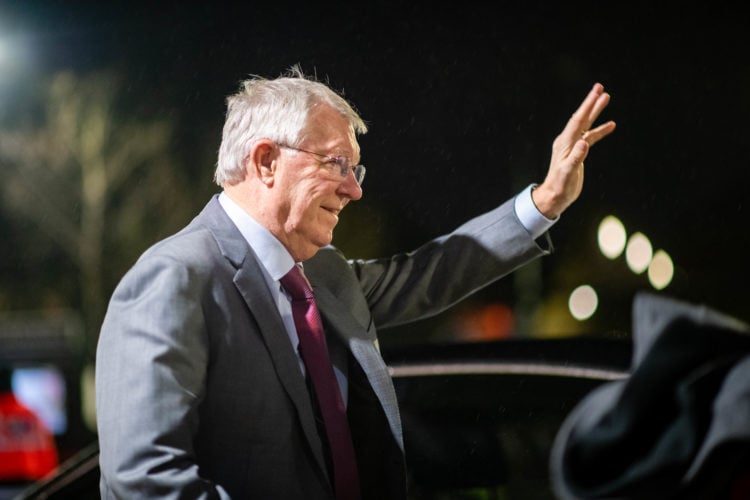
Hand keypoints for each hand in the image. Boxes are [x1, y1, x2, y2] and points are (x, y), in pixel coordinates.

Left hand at [532, 83, 615, 218]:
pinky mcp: (578, 152)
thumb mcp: (568, 172)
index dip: (587, 106)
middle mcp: (567, 141)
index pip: (578, 121)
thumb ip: (576, 157)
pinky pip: (590, 136)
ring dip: (595, 112)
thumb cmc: (560, 186)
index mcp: (565, 143)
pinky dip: (599, 130)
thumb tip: (585, 142)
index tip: (596, 93)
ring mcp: (572, 146)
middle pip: (581, 118)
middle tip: (600, 88)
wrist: (555, 196)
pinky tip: (610, 125)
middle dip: (591, 103)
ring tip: (606, 98)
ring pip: (586, 125)